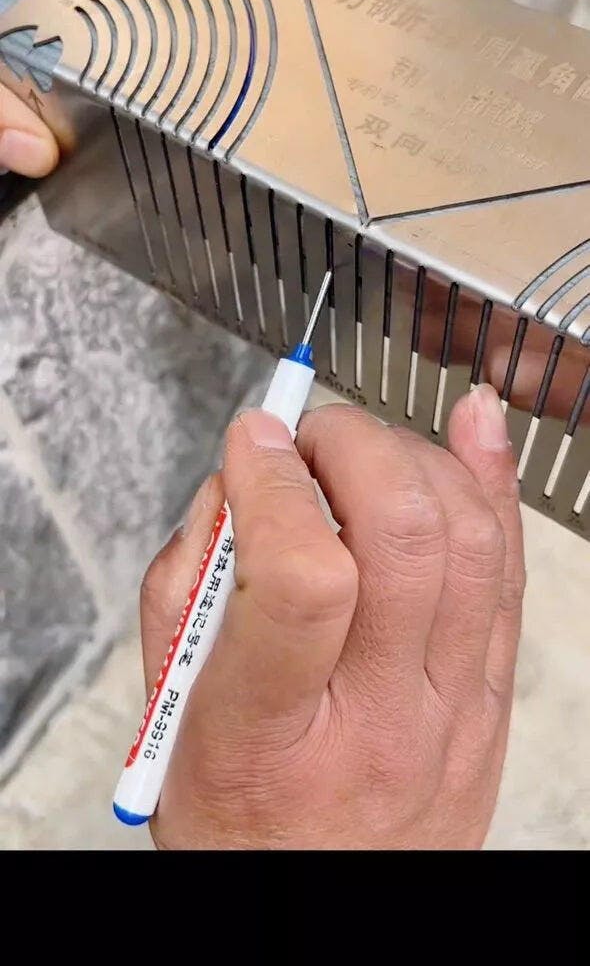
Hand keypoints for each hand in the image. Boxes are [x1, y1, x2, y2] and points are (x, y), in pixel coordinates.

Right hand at [141, 386, 523, 849]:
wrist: (326, 897)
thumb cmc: (243, 816)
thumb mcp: (172, 713)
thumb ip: (186, 587)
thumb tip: (239, 481)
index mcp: (270, 734)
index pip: (303, 583)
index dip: (276, 487)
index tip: (252, 446)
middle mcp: (378, 718)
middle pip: (403, 539)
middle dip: (351, 446)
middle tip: (308, 441)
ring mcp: (451, 708)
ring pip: (469, 539)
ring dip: (413, 457)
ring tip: (362, 450)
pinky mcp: (492, 697)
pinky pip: (511, 569)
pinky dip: (492, 482)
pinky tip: (471, 429)